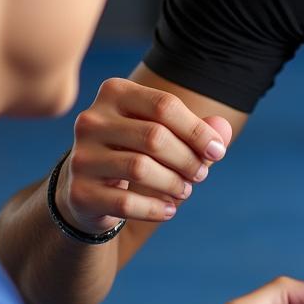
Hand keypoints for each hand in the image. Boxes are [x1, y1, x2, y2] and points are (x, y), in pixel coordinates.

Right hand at [55, 78, 231, 232]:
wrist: (88, 187)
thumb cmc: (135, 150)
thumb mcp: (163, 132)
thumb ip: (197, 129)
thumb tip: (223, 131)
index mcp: (114, 92)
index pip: (164, 105)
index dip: (198, 130)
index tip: (218, 152)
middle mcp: (91, 120)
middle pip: (155, 137)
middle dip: (187, 159)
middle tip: (201, 174)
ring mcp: (81, 156)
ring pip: (140, 169)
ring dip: (174, 184)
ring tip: (185, 191)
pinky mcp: (80, 192)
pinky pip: (126, 202)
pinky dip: (155, 209)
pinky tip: (169, 210)